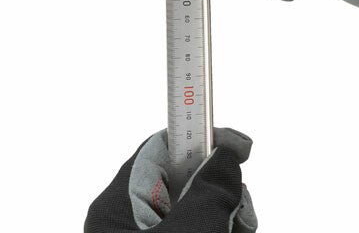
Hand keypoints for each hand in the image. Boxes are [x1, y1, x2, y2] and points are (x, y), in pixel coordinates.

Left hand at [85, 128, 256, 232]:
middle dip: (220, 191)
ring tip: (235, 231)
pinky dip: (222, 230)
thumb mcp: (189, 231)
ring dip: (226, 218)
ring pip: (200, 209)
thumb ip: (210, 190)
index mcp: (118, 205)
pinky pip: (201, 227)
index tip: (239, 143)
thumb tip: (227, 155)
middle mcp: (131, 220)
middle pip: (187, 180)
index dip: (201, 136)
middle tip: (240, 213)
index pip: (162, 146)